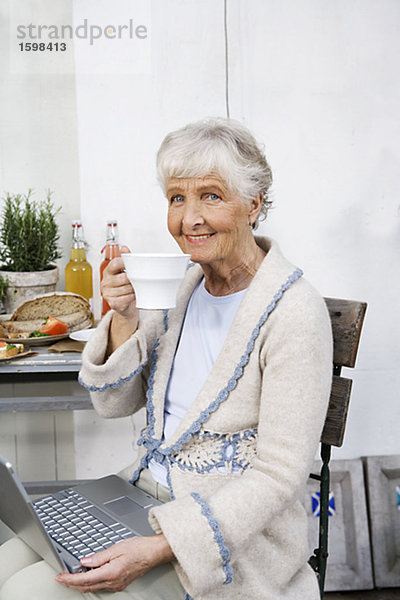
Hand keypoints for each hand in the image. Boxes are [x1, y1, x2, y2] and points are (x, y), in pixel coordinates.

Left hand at [55, 534, 173, 592]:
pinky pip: (101, 585)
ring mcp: (117, 585)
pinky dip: (91, 582)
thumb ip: (99, 557)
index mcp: (111, 572)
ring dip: (81, 584)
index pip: (84, 579)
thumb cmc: (139, 548)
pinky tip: (89, 576)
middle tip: (61, 578)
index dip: (70, 579)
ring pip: (93, 587)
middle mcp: (113, 582)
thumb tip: (84, 561)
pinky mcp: (120, 583)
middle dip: (72, 583)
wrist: (153, 553)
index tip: (60, 577)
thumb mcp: (116, 548)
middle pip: (87, 587)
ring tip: (71, 576)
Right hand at [101, 246, 136, 320]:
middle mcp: (106, 282)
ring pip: (126, 288)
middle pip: (123, 277)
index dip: (125, 263)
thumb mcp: (124, 272)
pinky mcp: (112, 303)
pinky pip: (125, 299)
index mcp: (108, 271)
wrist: (126, 306)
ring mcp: (107, 293)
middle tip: (137, 280)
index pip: (115, 263)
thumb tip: (124, 248)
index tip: (132, 265)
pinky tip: (132, 296)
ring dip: (134, 289)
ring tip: (135, 288)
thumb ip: (125, 260)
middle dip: (133, 279)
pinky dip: (131, 297)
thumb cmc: (125, 287)